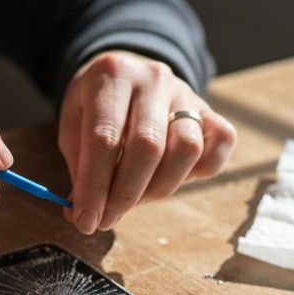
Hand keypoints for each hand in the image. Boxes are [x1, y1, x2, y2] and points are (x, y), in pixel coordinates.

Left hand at [58, 50, 235, 233]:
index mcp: (112, 76)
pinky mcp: (209, 109)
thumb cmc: (95, 105)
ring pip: (187, 148)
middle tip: (107, 219)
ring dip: (160, 187)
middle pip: (148, 146)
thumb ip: (80, 166)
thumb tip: (84, 212)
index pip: (105, 138)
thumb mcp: (73, 125)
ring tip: (136, 197)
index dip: (95, 187)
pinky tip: (171, 176)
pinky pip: (221, 144)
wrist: (126, 73)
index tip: (86, 221)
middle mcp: (153, 79)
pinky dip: (201, 171)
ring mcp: (186, 92)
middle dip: (126, 194)